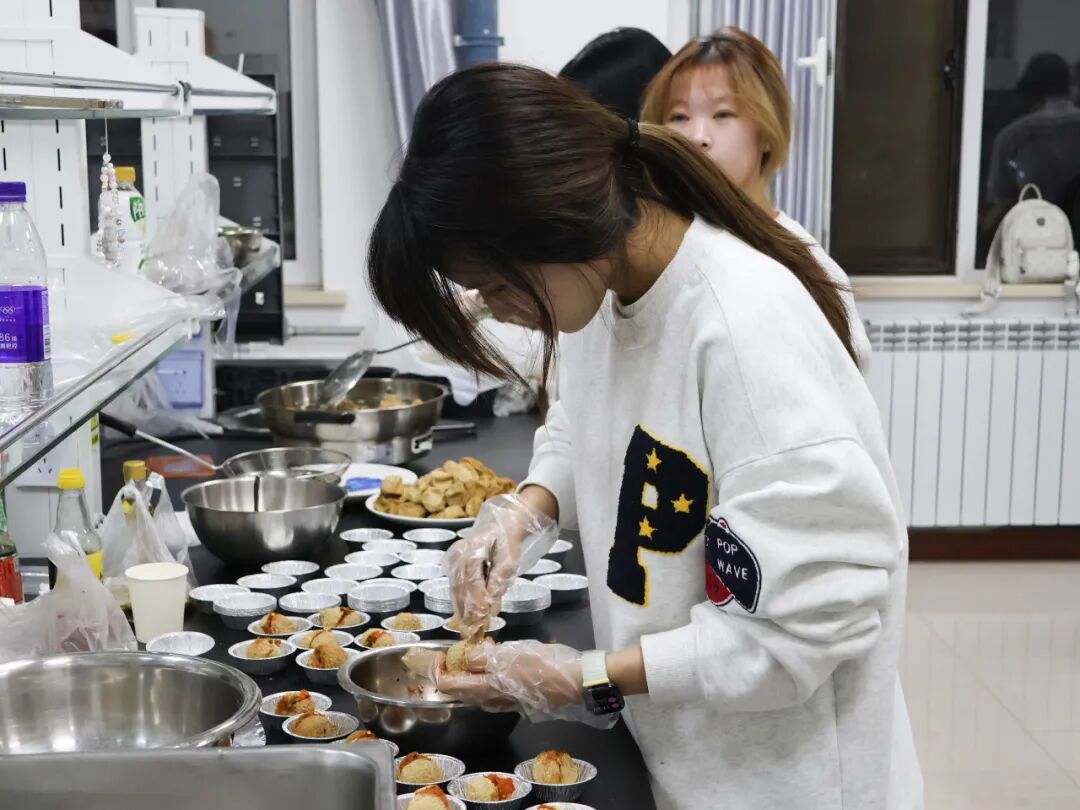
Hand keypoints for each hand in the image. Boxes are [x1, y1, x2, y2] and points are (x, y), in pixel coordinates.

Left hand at [435, 640, 615, 727]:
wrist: (579, 683)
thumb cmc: (546, 667)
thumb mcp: (512, 654)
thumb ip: (484, 656)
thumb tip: (464, 655)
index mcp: (487, 689)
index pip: (449, 685)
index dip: (437, 670)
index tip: (436, 653)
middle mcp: (493, 700)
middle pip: (461, 692)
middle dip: (450, 673)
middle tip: (451, 653)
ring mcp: (507, 702)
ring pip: (477, 692)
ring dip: (468, 676)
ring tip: (472, 654)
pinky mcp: (520, 699)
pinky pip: (493, 691)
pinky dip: (485, 678)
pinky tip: (495, 663)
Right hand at [445, 493, 556, 640]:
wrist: (502, 524)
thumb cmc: (508, 541)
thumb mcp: (510, 560)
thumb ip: (499, 581)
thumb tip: (492, 604)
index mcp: (474, 548)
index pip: (473, 580)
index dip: (477, 601)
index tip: (483, 618)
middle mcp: (459, 553)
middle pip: (460, 586)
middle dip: (466, 610)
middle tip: (473, 631)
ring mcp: (453, 557)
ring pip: (455, 588)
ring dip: (461, 609)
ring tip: (468, 628)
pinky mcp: (452, 563)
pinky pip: (455, 585)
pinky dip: (460, 601)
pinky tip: (465, 615)